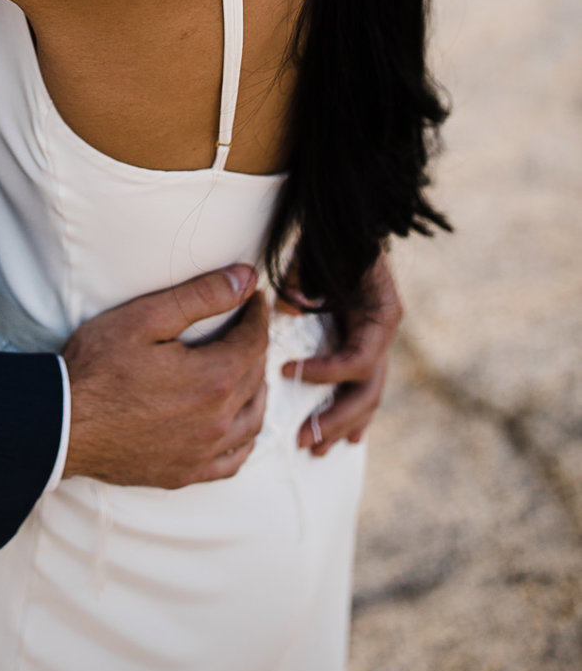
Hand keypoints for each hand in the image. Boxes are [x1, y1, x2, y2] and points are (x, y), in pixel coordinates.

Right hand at [61, 265, 269, 486]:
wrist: (61, 422)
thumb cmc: (95, 368)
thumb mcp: (143, 319)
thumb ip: (199, 297)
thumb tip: (246, 279)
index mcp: (213, 379)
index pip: (254, 341)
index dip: (257, 316)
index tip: (254, 300)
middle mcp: (218, 419)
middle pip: (255, 378)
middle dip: (255, 347)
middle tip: (246, 328)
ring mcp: (204, 451)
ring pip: (253, 420)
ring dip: (257, 392)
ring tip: (248, 372)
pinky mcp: (187, 472)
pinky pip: (234, 459)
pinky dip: (244, 439)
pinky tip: (235, 426)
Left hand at [282, 252, 400, 451]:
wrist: (354, 221)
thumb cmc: (333, 236)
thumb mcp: (316, 252)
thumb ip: (303, 280)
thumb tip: (287, 308)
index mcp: (381, 316)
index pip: (358, 360)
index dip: (326, 373)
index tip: (287, 372)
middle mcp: (384, 334)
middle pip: (368, 391)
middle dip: (336, 419)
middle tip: (303, 440)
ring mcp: (378, 341)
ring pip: (368, 395)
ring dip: (343, 424)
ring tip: (316, 450)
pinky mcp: (365, 342)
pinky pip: (363, 385)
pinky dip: (353, 411)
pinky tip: (344, 437)